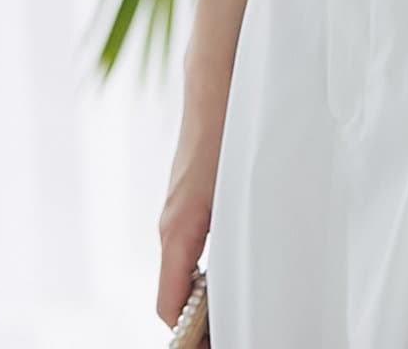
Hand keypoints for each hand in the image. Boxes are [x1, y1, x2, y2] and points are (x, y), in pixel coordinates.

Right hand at [156, 109, 223, 329]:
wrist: (215, 84)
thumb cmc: (230, 133)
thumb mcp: (237, 194)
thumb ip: (235, 244)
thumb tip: (237, 287)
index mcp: (179, 231)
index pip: (170, 306)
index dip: (189, 337)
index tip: (213, 346)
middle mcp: (171, 226)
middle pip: (176, 294)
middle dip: (201, 322)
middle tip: (234, 333)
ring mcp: (177, 212)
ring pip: (184, 270)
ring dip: (204, 296)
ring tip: (238, 313)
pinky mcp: (188, 199)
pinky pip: (190, 248)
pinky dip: (205, 270)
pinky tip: (234, 269)